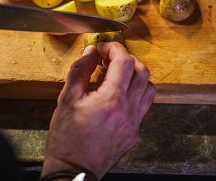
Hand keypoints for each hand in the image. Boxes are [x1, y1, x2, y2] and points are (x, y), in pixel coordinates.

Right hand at [42, 42, 155, 179]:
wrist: (74, 169)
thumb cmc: (67, 138)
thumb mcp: (66, 99)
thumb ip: (80, 70)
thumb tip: (90, 52)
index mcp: (111, 100)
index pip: (124, 61)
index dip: (114, 48)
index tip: (103, 47)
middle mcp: (128, 110)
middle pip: (142, 71)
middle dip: (126, 59)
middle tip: (108, 59)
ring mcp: (135, 122)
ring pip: (149, 87)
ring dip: (135, 75)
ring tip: (116, 75)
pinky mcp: (135, 131)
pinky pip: (144, 105)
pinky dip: (135, 92)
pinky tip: (119, 94)